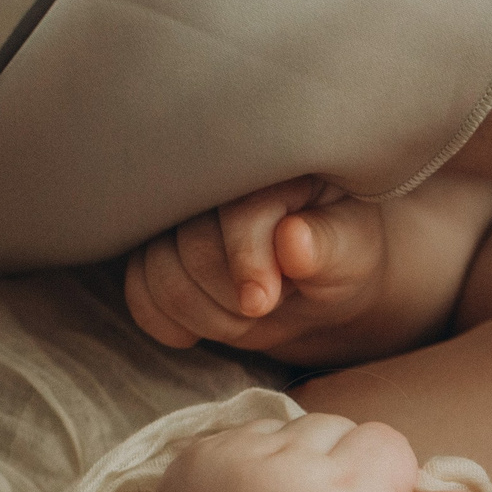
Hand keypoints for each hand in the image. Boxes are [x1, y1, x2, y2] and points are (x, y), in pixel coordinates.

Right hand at [124, 176, 386, 361]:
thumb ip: (328, 246)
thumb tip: (293, 239)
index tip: (263, 302)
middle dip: (233, 299)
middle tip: (272, 306)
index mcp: (268, 163)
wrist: (314, 281)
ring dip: (205, 315)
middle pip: (192, 250)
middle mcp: (210, 178)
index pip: (236, 212)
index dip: (247, 262)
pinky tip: (203, 328)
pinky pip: (139, 292)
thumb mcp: (352, 253)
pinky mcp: (153, 249)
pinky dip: (167, 321)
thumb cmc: (340, 257)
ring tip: (250, 315)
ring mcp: (175, 214)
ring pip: (158, 274)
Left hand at [154, 411, 421, 491]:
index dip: (383, 474)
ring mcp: (236, 459)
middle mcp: (291, 469)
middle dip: (336, 461)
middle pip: (339, 426)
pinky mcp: (197, 456)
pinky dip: (254, 461)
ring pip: (295, 425)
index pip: (387, 442)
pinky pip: (249, 433)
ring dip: (295, 457)